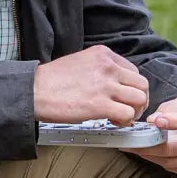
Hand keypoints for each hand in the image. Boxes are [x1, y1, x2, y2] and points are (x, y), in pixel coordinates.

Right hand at [33, 45, 149, 124]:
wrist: (34, 91)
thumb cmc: (52, 81)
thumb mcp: (80, 62)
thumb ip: (99, 69)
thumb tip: (111, 83)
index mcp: (103, 55)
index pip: (133, 71)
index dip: (131, 88)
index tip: (123, 98)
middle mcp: (108, 67)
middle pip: (141, 84)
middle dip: (139, 100)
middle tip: (128, 110)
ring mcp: (106, 85)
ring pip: (139, 98)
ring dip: (134, 111)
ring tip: (121, 117)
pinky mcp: (101, 104)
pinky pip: (128, 113)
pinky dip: (125, 121)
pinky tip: (113, 122)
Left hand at [134, 96, 176, 176]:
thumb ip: (171, 108)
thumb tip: (151, 122)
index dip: (174, 121)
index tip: (155, 121)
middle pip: (175, 148)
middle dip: (148, 146)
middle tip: (129, 142)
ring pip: (171, 161)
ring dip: (150, 155)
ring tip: (134, 148)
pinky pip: (175, 168)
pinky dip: (160, 161)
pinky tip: (149, 153)